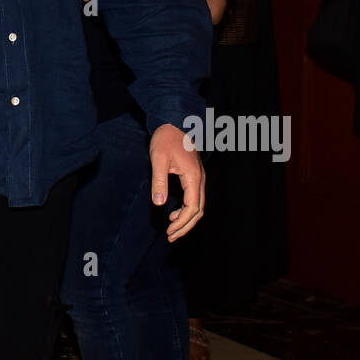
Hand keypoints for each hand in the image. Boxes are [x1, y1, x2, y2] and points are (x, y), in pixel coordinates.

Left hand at [150, 123, 204, 240]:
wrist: (174, 122)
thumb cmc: (166, 138)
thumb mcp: (158, 159)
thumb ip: (159, 181)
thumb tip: (159, 204)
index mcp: (193, 177)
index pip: (192, 208)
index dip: (182, 223)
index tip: (169, 232)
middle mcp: (200, 179)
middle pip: (199, 211)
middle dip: (185, 226)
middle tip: (171, 237)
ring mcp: (199, 178)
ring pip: (198, 205)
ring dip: (187, 220)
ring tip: (172, 230)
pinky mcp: (195, 176)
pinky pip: (195, 198)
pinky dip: (187, 210)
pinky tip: (174, 213)